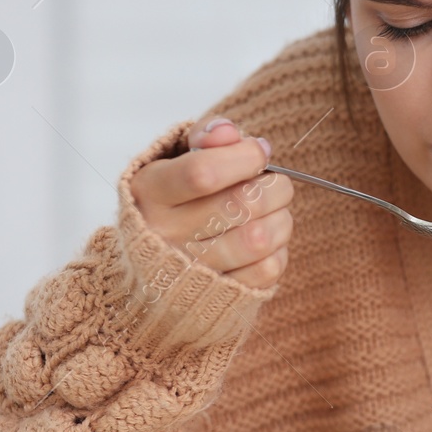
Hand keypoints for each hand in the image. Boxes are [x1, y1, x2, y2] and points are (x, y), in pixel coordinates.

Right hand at [130, 117, 293, 288]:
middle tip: (276, 183)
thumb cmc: (176, 199)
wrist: (150, 269)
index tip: (259, 152)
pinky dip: (280, 251)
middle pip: (241, 205)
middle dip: (275, 186)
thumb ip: (204, 137)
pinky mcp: (217, 297)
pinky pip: (267, 271)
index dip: (244, 157)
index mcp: (150, 193)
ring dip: (282, 219)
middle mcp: (164, 234)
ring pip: (259, 239)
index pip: (202, 173)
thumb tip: (229, 133)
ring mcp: (190, 271)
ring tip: (275, 211)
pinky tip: (268, 240)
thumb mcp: (177, 158)